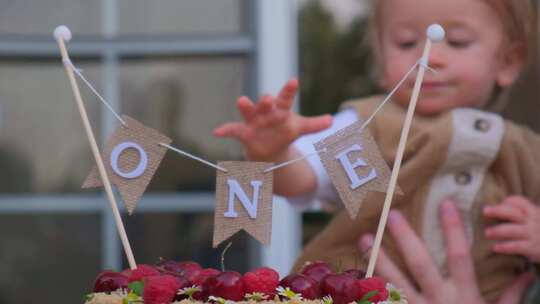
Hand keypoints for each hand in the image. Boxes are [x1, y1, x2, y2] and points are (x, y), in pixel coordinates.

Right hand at [213, 79, 331, 161]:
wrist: (269, 148)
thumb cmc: (284, 132)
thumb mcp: (300, 128)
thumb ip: (314, 125)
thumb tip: (332, 120)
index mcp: (280, 109)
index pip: (286, 98)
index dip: (289, 90)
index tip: (293, 81)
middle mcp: (266, 112)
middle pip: (266, 103)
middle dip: (266, 100)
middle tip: (268, 98)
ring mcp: (253, 121)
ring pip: (249, 111)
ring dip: (245, 106)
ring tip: (241, 100)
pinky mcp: (243, 132)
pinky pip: (233, 130)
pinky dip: (225, 130)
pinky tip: (217, 132)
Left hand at [358, 200, 532, 303]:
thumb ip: (511, 295)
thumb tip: (527, 274)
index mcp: (464, 295)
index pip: (460, 256)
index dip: (453, 229)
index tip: (445, 203)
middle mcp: (439, 300)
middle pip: (420, 263)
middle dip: (404, 238)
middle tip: (391, 215)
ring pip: (394, 281)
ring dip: (378, 259)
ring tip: (364, 238)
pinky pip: (387, 303)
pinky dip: (371, 291)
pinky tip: (357, 275)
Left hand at [484, 196, 539, 262]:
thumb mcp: (537, 220)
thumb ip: (525, 216)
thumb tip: (503, 208)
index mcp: (534, 213)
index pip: (521, 202)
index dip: (509, 201)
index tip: (499, 202)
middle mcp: (533, 221)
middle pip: (514, 213)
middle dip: (498, 211)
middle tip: (484, 211)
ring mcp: (533, 234)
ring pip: (513, 230)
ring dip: (498, 231)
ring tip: (486, 232)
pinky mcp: (534, 248)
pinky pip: (517, 246)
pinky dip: (506, 247)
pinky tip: (496, 248)